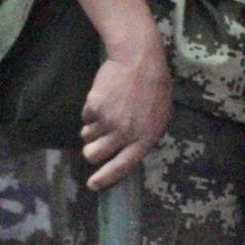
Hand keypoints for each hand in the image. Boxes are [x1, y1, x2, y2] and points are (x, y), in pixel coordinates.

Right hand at [78, 26, 172, 191]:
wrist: (138, 60)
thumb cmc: (154, 88)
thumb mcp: (160, 117)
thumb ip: (144, 136)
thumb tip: (129, 151)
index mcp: (144, 139)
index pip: (122, 166)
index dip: (105, 178)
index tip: (92, 184)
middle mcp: (125, 134)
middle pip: (95, 154)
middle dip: (91, 152)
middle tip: (92, 146)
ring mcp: (108, 120)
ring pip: (87, 136)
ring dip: (91, 130)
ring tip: (103, 114)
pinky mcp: (94, 107)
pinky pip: (85, 117)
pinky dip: (90, 112)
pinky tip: (103, 99)